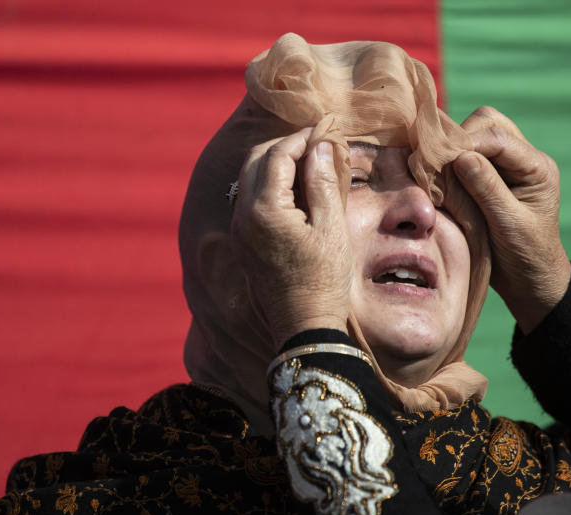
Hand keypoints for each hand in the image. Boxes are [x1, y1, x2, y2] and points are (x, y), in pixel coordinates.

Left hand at [231, 129, 351, 349]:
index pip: (277, 155)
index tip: (324, 130)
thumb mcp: (331, 229)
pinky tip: (296, 191)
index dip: (301, 138)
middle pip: (257, 161)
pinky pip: (250, 199)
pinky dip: (270, 185)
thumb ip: (322, 183)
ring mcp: (239, 230)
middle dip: (285, 146)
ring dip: (276, 164)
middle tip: (316, 142)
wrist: (304, 327)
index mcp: (264, 209)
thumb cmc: (324, 280)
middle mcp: (242, 216)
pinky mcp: (243, 243)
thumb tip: (320, 146)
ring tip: (309, 163)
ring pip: (250, 178)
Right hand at [452, 106, 570, 333]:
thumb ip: (487, 189)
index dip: (466, 142)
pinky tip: (439, 179)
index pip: (498, 137)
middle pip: (487, 123)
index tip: (437, 159)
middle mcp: (524, 159)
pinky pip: (468, 153)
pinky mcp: (491, 175)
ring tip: (435, 172)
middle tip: (435, 164)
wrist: (530, 280)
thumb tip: (461, 156)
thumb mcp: (508, 225)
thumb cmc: (525, 256)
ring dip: (454, 148)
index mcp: (537, 167)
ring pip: (475, 133)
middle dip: (459, 139)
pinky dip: (452, 161)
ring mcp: (507, 165)